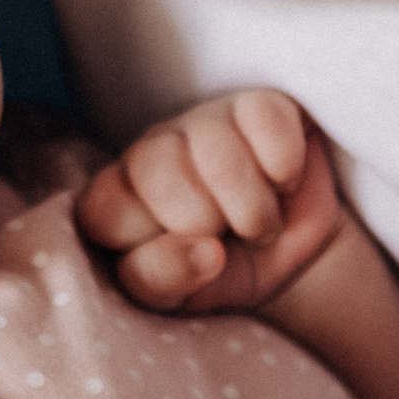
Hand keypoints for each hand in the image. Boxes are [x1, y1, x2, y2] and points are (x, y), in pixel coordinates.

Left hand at [76, 89, 345, 313]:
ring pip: (219, 157)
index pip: (100, 214)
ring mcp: (202, 121)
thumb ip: (161, 279)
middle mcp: (150, 152)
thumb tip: (204, 253)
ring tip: (262, 224)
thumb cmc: (227, 270)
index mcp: (115, 200)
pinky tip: (283, 182)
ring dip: (256, 210)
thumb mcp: (188, 294)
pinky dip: (285, 168)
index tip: (190, 265)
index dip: (152, 250)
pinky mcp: (257, 104)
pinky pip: (265, 124)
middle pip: (159, 178)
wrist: (298, 253)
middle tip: (226, 236)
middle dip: (205, 225)